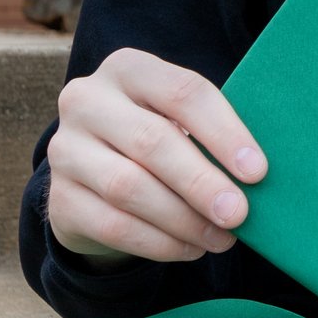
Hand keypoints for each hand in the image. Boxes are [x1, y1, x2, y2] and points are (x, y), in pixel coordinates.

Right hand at [42, 48, 267, 265]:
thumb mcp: (178, 120)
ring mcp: (66, 150)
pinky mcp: (60, 199)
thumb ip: (210, 136)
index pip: (182, 92)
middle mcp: (86, 100)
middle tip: (239, 213)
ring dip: (184, 219)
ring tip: (222, 238)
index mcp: (127, 69)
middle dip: (202, 182)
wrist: (95, 176)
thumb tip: (257, 176)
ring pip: (129, 187)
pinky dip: (159, 243)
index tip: (257, 171)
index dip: (224, 132)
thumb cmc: (158, 139)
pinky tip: (190, 248)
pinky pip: (114, 226)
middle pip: (152, 141)